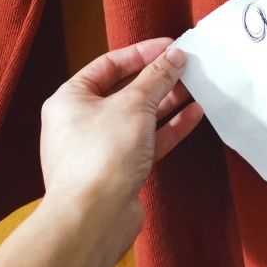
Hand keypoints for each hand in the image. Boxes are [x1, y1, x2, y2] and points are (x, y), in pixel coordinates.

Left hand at [39, 38, 202, 250]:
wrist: (93, 219)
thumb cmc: (103, 153)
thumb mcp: (134, 103)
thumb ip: (157, 76)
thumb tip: (176, 55)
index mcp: (71, 99)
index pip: (109, 65)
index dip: (142, 53)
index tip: (171, 47)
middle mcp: (81, 122)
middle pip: (125, 90)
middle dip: (158, 79)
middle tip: (187, 67)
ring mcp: (101, 147)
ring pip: (139, 117)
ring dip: (168, 102)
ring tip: (196, 87)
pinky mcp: (119, 170)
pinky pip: (147, 141)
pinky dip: (168, 128)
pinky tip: (193, 115)